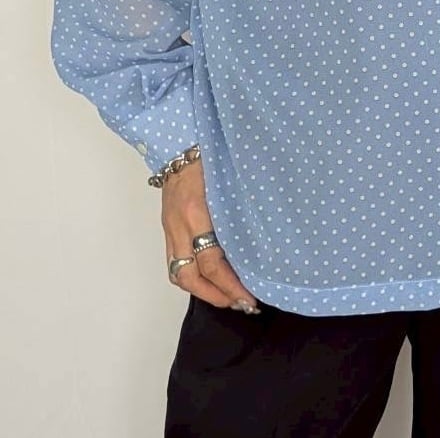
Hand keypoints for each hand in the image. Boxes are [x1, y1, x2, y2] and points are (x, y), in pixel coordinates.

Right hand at [161, 158, 259, 309]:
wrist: (180, 145)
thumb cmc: (211, 158)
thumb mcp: (229, 183)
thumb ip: (239, 212)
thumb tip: (262, 242)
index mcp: (197, 212)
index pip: (212, 261)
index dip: (231, 284)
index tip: (251, 296)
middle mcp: (180, 225)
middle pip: (191, 276)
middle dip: (217, 295)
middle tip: (242, 303)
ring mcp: (171, 228)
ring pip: (179, 274)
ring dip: (204, 291)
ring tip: (228, 298)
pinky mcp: (168, 229)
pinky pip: (174, 263)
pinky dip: (192, 278)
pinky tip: (210, 282)